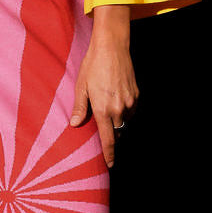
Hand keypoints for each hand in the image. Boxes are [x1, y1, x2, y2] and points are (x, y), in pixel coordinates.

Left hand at [69, 4, 137, 167]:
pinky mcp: (136, 94)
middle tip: (103, 128)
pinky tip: (116, 98)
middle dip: (112, 134)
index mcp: (103, 110)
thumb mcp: (81, 87)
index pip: (108, 139)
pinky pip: (131, 109)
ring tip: (108, 107)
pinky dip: (124, 110)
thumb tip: (75, 125)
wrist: (112, 47)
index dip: (109, 154)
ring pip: (125, 120)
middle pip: (117, 131)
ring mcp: (130, 101)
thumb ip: (79, 108)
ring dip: (118, 120)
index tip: (110, 165)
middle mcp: (119, 109)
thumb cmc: (93, 66)